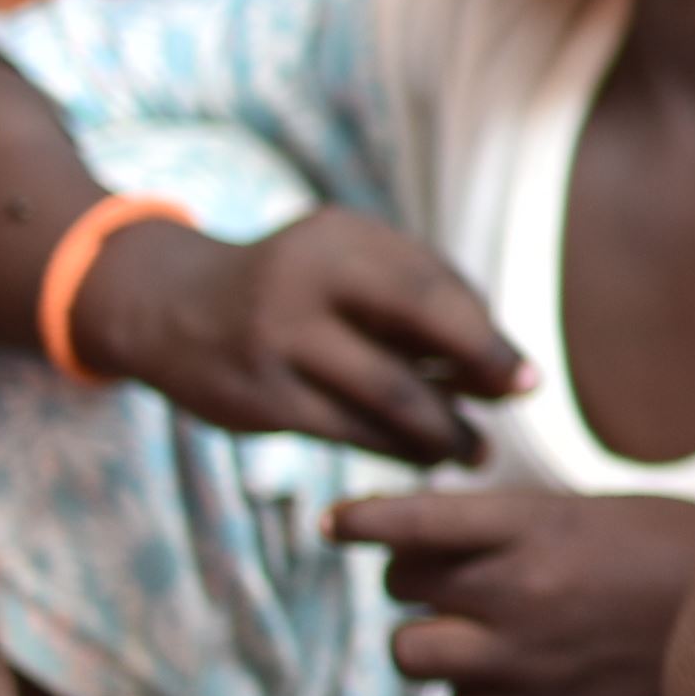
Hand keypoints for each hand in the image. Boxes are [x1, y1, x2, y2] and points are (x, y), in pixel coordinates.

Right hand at [70, 207, 528, 466]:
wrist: (169, 307)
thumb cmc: (294, 285)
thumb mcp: (347, 264)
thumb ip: (420, 297)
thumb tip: (506, 364)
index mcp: (342, 237)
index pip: (438, 288)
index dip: (488, 337)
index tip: (525, 376)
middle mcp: (307, 281)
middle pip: (422, 329)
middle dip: (481, 374)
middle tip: (518, 406)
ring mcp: (278, 340)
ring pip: (390, 395)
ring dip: (446, 430)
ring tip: (477, 451)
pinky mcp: (259, 398)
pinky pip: (350, 432)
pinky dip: (398, 449)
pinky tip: (425, 458)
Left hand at [340, 491, 694, 695]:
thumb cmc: (668, 553)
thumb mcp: (585, 514)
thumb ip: (505, 530)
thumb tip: (420, 551)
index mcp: (533, 526)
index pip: (413, 520)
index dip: (363, 520)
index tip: (333, 524)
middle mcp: (517, 590)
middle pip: (401, 587)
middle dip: (417, 580)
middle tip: (455, 578)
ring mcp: (522, 657)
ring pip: (412, 653)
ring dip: (431, 639)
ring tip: (476, 630)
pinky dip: (476, 689)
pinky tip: (521, 670)